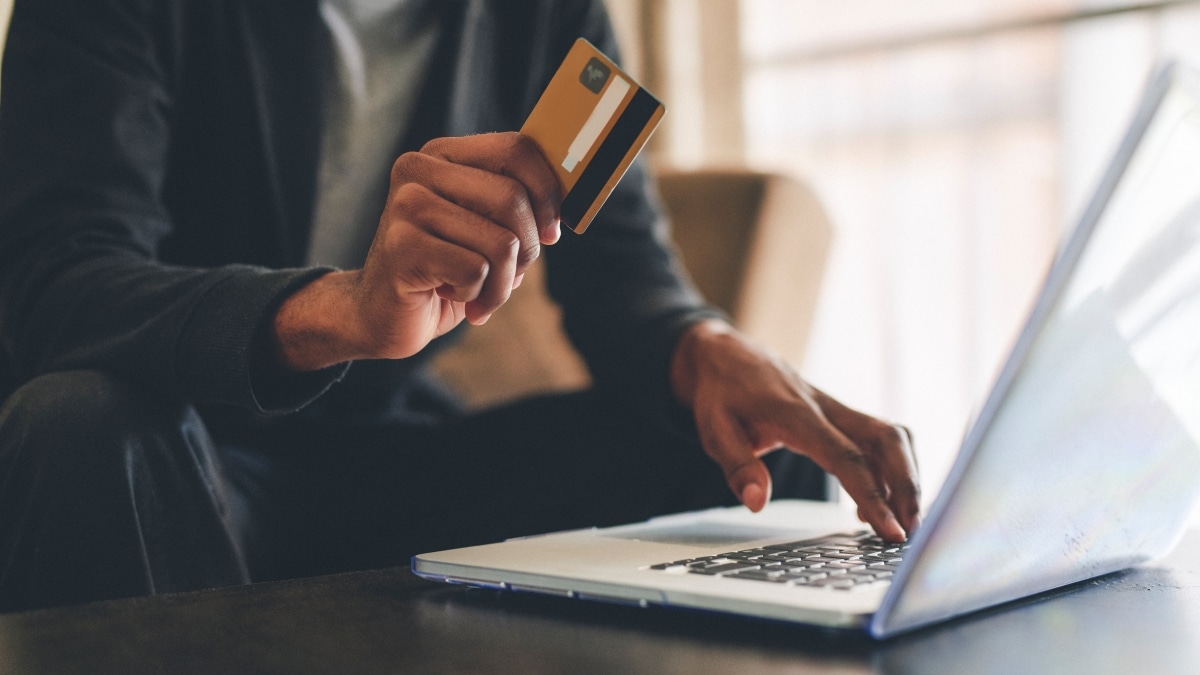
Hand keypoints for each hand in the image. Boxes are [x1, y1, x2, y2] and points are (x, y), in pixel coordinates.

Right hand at [272, 132, 561, 370]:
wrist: (381, 315)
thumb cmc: (444, 271)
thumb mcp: (485, 231)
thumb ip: (518, 208)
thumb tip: (570, 202)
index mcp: (442, 155)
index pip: (517, 149)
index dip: (548, 194)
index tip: (551, 232)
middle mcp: (418, 170)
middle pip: (513, 199)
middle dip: (528, 250)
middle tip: (511, 275)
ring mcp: (405, 206)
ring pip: (501, 243)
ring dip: (503, 284)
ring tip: (479, 294)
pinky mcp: (401, 246)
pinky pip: (475, 272)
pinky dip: (477, 296)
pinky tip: (449, 295)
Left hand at [671, 320, 920, 541]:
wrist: (725, 355)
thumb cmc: (720, 392)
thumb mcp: (713, 429)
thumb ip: (737, 466)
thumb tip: (757, 503)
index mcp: (797, 415)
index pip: (847, 457)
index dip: (873, 495)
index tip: (891, 530)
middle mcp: (826, 409)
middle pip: (886, 440)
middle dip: (907, 485)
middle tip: (912, 531)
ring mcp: (836, 409)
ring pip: (890, 436)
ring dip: (906, 477)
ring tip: (904, 522)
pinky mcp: (839, 415)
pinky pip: (877, 439)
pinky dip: (889, 469)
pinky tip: (876, 503)